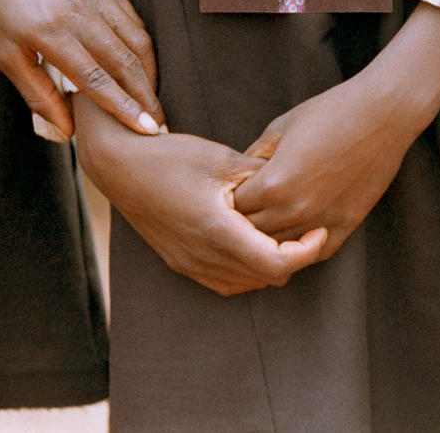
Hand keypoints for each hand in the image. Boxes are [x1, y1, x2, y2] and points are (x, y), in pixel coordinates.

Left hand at [0, 0, 162, 137]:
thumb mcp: (3, 52)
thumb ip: (36, 93)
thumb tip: (65, 131)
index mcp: (49, 32)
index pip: (95, 79)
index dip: (123, 108)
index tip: (145, 130)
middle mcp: (78, 13)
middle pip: (125, 63)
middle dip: (146, 97)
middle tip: (160, 125)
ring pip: (137, 41)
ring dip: (150, 74)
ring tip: (154, 100)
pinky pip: (134, 20)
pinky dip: (144, 48)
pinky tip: (143, 67)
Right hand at [73, 94, 326, 294]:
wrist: (120, 165)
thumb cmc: (172, 155)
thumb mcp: (223, 159)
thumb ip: (263, 177)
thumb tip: (300, 184)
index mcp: (217, 230)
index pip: (276, 263)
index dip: (306, 252)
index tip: (319, 230)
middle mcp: (201, 256)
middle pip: (266, 277)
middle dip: (294, 257)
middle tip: (308, 229)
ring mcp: (189, 264)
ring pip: (247, 284)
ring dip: (270, 266)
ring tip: (285, 236)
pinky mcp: (180, 263)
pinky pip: (225, 282)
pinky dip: (247, 270)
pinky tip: (255, 244)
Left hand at [233, 73, 424, 258]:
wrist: (381, 115)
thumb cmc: (327, 113)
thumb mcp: (278, 129)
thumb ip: (252, 158)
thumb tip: (235, 180)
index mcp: (272, 184)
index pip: (234, 209)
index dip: (229, 201)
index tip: (231, 193)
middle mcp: (294, 209)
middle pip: (252, 234)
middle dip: (244, 224)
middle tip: (244, 213)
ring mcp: (321, 221)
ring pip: (281, 249)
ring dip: (271, 240)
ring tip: (265, 228)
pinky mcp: (346, 224)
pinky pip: (315, 253)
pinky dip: (301, 249)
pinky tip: (295, 237)